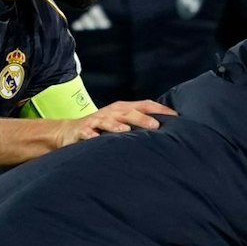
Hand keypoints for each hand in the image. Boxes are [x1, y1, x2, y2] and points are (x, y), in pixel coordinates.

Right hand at [55, 99, 175, 146]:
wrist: (70, 131)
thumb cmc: (102, 128)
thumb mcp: (122, 122)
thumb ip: (140, 124)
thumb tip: (166, 130)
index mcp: (124, 109)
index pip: (145, 105)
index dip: (160, 110)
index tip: (176, 117)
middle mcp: (112, 112)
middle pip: (129, 113)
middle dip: (142, 118)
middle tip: (155, 126)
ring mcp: (96, 121)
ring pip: (108, 121)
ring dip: (117, 125)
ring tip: (126, 130)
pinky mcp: (83, 131)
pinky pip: (87, 133)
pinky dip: (92, 136)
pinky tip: (96, 139)